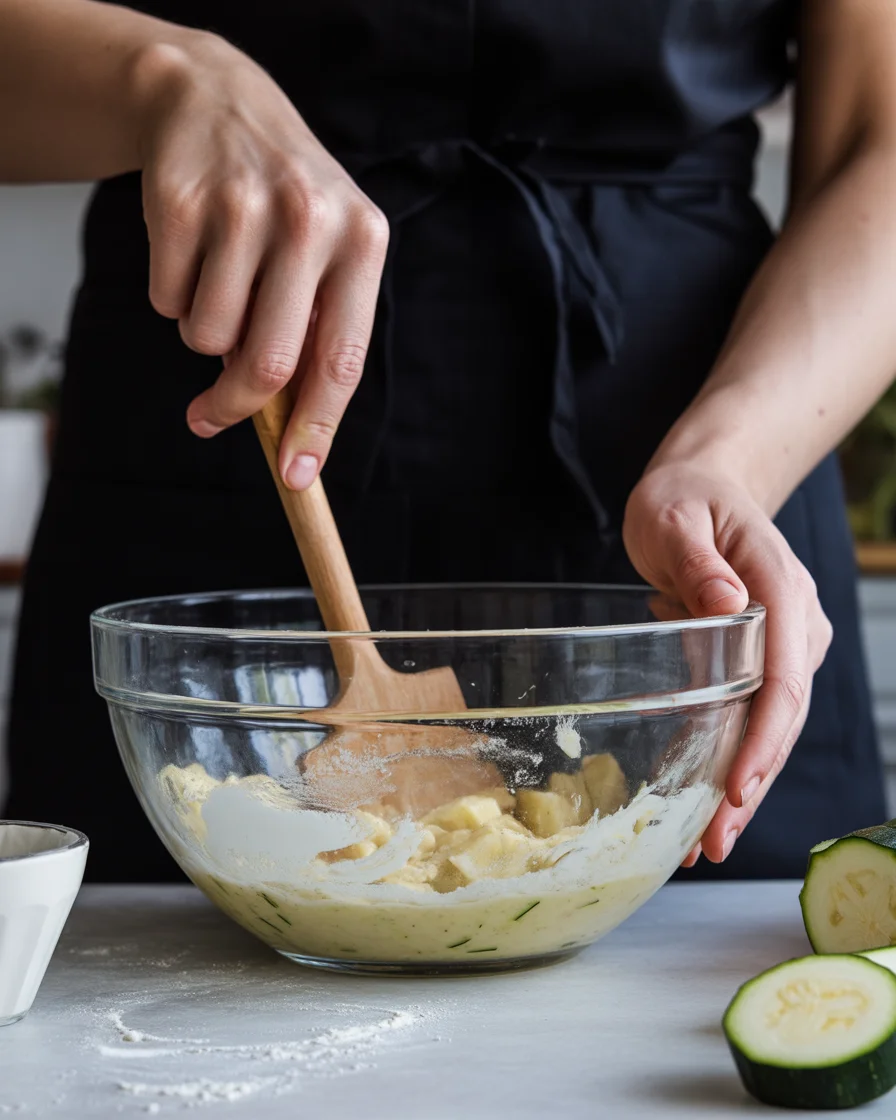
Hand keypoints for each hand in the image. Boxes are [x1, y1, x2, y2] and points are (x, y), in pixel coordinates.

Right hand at [136, 34, 388, 488]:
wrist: (219, 101)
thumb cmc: (284, 204)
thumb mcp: (326, 253)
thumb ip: (315, 335)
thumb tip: (285, 438)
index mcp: (362, 241)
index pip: (341, 360)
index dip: (317, 428)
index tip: (295, 477)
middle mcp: (309, 220)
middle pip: (268, 362)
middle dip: (236, 406)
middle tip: (210, 419)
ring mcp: (242, 207)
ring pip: (207, 336)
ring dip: (204, 334)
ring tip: (219, 283)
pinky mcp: (180, 201)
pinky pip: (165, 301)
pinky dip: (171, 297)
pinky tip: (192, 252)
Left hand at [622, 461, 832, 864]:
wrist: (702, 485)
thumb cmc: (683, 497)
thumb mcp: (675, 516)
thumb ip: (699, 560)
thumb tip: (728, 603)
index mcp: (781, 589)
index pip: (784, 677)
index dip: (765, 739)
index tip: (738, 788)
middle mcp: (796, 623)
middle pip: (782, 716)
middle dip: (751, 782)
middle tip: (714, 841)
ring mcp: (785, 643)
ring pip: (771, 725)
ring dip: (743, 783)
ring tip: (707, 842)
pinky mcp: (763, 656)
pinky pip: (752, 714)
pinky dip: (732, 757)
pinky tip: (707, 801)